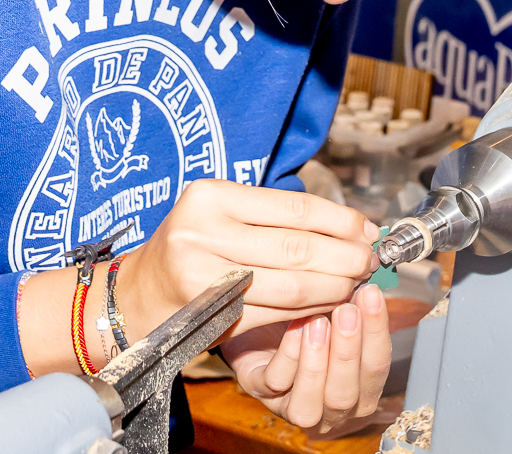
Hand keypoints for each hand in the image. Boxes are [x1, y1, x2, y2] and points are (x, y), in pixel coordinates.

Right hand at [115, 179, 375, 339]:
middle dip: (344, 256)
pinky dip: (309, 310)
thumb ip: (277, 216)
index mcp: (210, 197)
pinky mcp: (210, 314)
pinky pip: (276, 313)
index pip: (292, 207)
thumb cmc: (193, 245)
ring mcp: (203, 276)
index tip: (368, 230)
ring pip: (291, 284)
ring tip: (356, 283)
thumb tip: (353, 227)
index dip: (339, 221)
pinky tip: (328, 304)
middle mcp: (202, 232)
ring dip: (334, 286)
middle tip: (371, 261)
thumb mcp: (223, 213)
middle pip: (296, 247)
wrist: (141, 292)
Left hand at [221, 284, 392, 433]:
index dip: (377, 332)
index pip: (376, 369)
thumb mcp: (333, 311)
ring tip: (317, 322)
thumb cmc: (305, 318)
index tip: (372, 294)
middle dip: (348, 351)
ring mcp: (292, 404)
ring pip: (310, 404)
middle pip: (345, 395)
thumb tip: (367, 277)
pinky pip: (274, 384)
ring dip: (316, 361)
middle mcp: (328, 407)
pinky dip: (286, 356)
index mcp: (358, 388)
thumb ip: (353, 304)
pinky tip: (292, 328)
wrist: (258, 323)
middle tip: (346, 310)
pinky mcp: (259, 392)